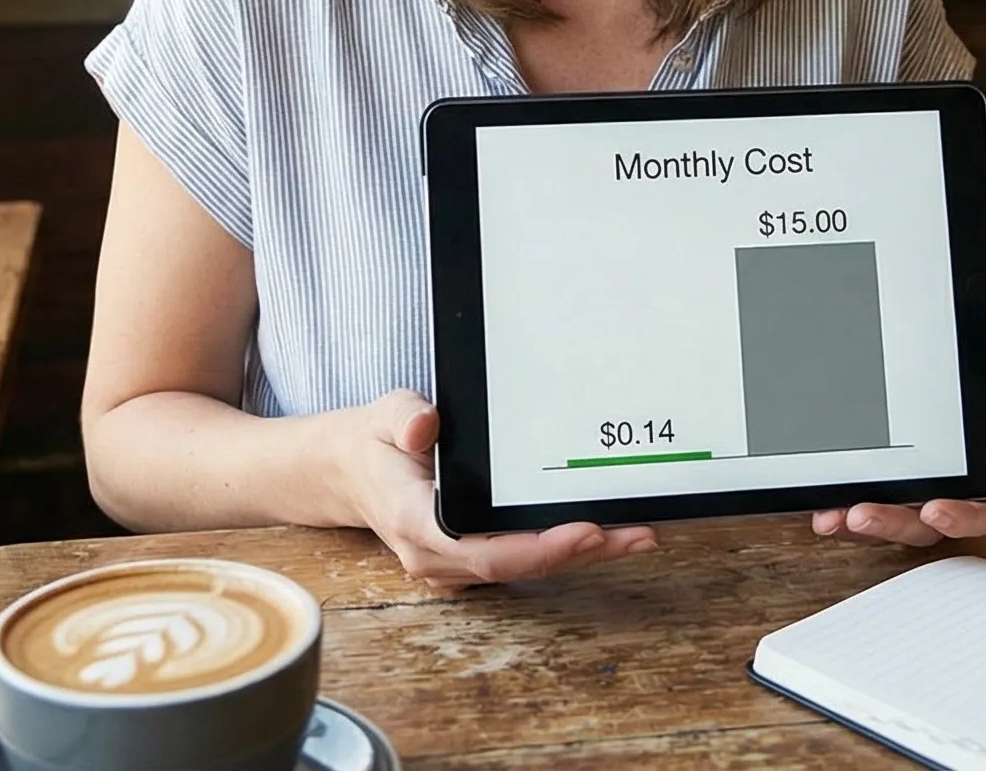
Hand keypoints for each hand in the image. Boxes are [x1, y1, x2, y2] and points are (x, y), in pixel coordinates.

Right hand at [336, 390, 655, 587]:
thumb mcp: (385, 415)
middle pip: (518, 566)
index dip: (540, 548)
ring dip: (582, 557)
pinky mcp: (469, 560)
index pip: (486, 549)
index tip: (587, 530)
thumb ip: (405, 417)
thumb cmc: (375, 443)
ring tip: (637, 537)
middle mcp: (436, 556)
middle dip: (581, 553)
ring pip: (525, 569)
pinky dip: (565, 551)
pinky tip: (606, 538)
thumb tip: (426, 425)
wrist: (349, 472)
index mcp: (416, 523)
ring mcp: (453, 565)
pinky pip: (522, 562)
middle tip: (635, 535)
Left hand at [809, 368, 985, 546]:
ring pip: (886, 525)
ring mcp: (901, 501)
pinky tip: (822, 511)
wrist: (908, 364)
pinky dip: (837, 515)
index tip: (936, 509)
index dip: (960, 518)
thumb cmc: (956, 386)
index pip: (979, 512)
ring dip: (863, 524)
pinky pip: (852, 515)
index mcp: (974, 481)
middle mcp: (937, 498)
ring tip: (840, 514)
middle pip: (924, 528)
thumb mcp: (982, 379)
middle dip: (895, 524)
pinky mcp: (866, 497)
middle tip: (866, 514)